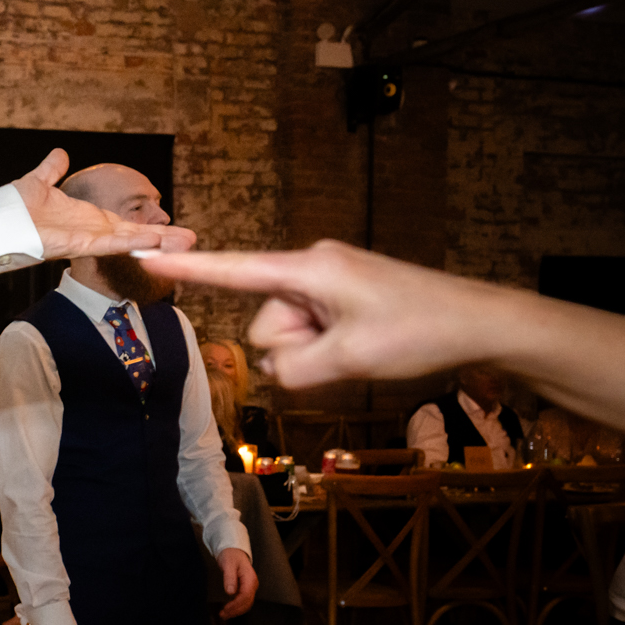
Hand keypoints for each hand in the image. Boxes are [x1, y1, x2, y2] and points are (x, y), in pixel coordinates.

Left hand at [12, 149, 196, 259]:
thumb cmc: (9, 210)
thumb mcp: (37, 182)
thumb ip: (52, 170)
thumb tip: (61, 154)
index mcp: (84, 219)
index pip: (123, 225)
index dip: (147, 228)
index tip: (170, 232)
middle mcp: (88, 231)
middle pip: (133, 234)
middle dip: (162, 238)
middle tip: (192, 240)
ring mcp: (84, 239)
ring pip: (127, 240)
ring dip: (155, 241)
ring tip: (184, 243)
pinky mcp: (76, 244)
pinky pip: (109, 243)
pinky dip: (131, 242)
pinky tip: (152, 240)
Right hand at [137, 240, 486, 387]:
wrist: (479, 323)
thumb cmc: (419, 332)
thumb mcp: (349, 360)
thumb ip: (293, 370)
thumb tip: (274, 371)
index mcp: (309, 269)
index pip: (232, 270)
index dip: (186, 267)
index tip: (145, 254)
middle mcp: (311, 268)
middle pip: (266, 324)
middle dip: (295, 349)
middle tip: (347, 350)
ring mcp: (326, 282)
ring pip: (287, 335)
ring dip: (315, 353)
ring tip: (362, 348)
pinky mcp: (340, 297)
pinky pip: (309, 332)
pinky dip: (327, 348)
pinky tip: (364, 345)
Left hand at [217, 547, 258, 619]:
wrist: (234, 552)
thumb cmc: (230, 556)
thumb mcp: (228, 564)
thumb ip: (229, 578)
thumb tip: (230, 592)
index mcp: (250, 579)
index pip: (245, 596)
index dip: (235, 605)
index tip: (225, 609)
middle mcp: (252, 585)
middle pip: (247, 603)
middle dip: (235, 611)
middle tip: (222, 615)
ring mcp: (250, 588)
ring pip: (246, 604)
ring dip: (236, 611)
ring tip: (223, 615)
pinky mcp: (245, 589)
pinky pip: (243, 601)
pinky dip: (236, 607)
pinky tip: (227, 610)